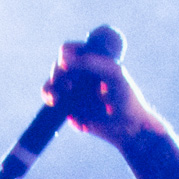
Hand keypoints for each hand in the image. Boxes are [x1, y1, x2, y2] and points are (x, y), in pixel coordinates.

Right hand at [44, 42, 161, 148]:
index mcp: (91, 59)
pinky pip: (53, 102)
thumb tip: (63, 59)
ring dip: (50, 89)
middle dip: (58, 76)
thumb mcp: (112, 73)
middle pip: (57, 67)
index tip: (67, 65)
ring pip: (50, 84)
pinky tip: (60, 106)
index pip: (68, 50)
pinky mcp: (69, 107)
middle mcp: (80, 73)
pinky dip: (54, 103)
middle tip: (69, 87)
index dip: (65, 56)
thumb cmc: (125, 97)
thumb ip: (90, 62)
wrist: (128, 128)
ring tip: (56, 99)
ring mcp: (73, 90)